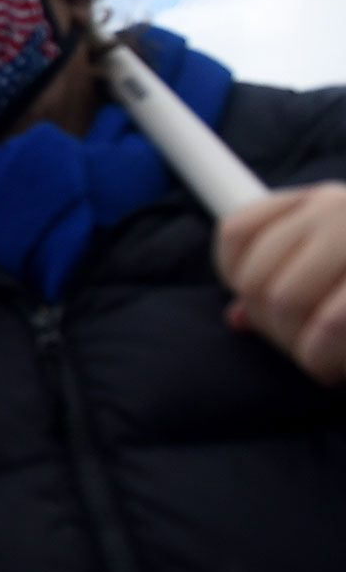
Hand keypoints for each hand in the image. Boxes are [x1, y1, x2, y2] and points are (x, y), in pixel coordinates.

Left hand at [216, 181, 345, 384]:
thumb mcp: (329, 267)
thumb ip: (281, 280)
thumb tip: (237, 318)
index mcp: (315, 201)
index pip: (236, 231)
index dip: (236, 278)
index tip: (260, 307)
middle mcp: (335, 207)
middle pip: (254, 276)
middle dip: (271, 326)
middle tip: (303, 347)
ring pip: (282, 299)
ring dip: (297, 346)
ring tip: (321, 359)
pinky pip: (326, 324)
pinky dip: (319, 357)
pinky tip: (331, 370)